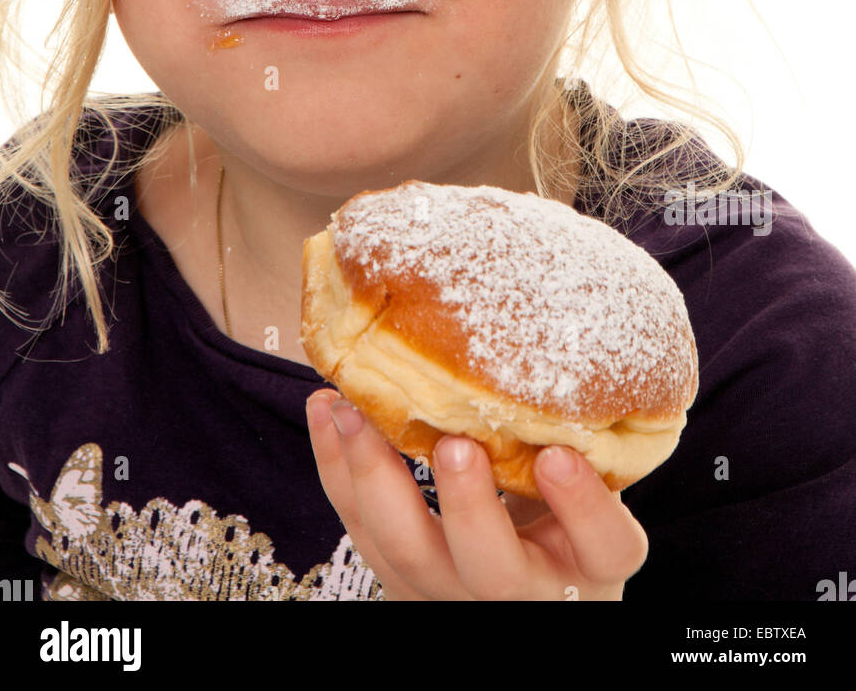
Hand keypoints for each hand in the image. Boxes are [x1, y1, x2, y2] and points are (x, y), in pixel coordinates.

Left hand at [305, 388, 648, 600]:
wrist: (527, 576)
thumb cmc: (569, 511)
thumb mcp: (594, 484)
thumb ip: (584, 437)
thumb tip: (562, 339)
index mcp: (589, 565)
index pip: (604, 547)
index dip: (583, 507)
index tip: (559, 455)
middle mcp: (522, 590)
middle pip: (491, 569)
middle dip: (468, 506)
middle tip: (455, 445)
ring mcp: (453, 592)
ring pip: (407, 555)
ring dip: (376, 478)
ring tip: (357, 411)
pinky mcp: (401, 579)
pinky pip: (359, 529)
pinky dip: (337, 466)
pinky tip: (327, 409)